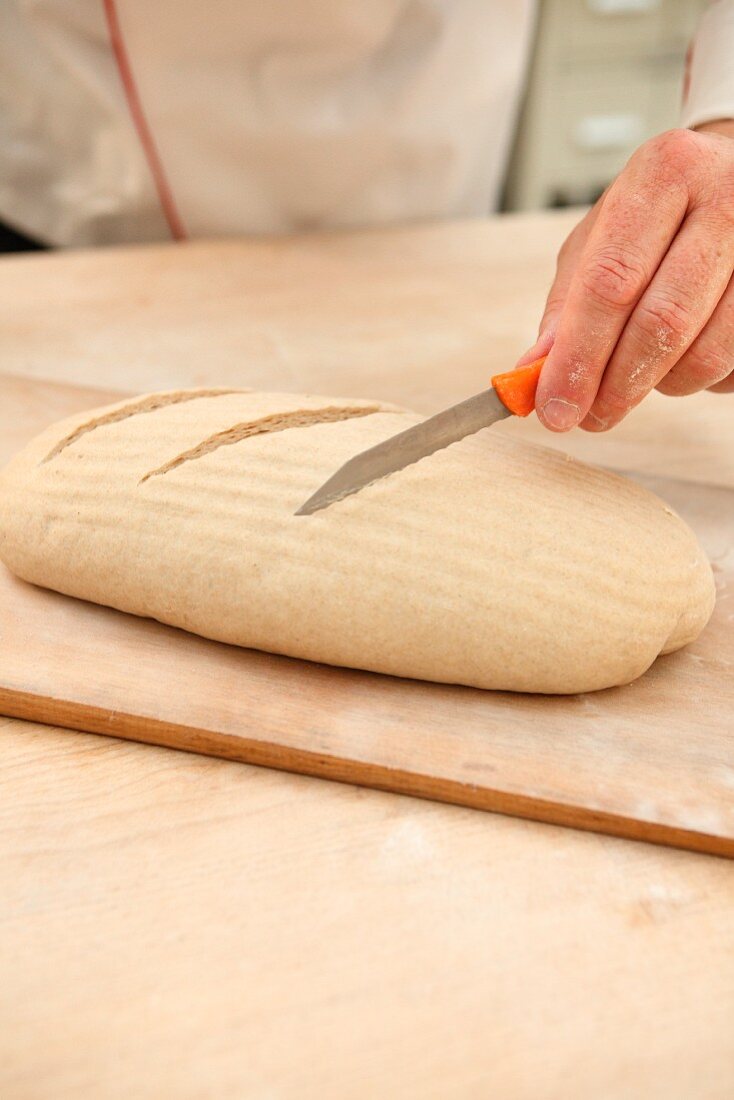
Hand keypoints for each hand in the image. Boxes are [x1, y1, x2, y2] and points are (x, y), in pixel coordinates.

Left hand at [520, 124, 733, 431]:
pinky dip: (700, 381)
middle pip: (662, 321)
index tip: (554, 407)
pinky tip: (681, 360)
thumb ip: (566, 305)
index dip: (579, 357)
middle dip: (616, 386)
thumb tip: (534, 373)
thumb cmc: (657, 215)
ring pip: (707, 354)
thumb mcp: (600, 238)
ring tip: (637, 377)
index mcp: (664, 174)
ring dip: (662, 387)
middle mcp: (725, 198)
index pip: (611, 283)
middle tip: (590, 418)